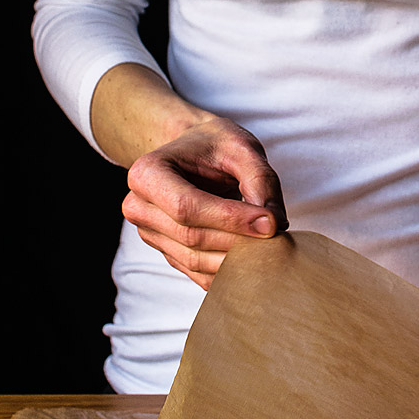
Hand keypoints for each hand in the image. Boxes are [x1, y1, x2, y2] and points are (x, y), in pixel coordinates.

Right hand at [122, 117, 287, 289]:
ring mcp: (150, 234)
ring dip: (237, 261)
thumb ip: (260, 180)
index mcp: (147, 174)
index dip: (230, 220)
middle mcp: (139, 207)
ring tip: (270, 247)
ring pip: (195, 261)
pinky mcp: (167, 252)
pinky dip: (229, 272)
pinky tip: (254, 259)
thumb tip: (273, 224)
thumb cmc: (213, 144)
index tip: (270, 223)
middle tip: (278, 236)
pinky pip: (198, 273)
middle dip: (238, 241)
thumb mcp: (241, 147)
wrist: (192, 152)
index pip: (187, 207)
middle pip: (191, 237)